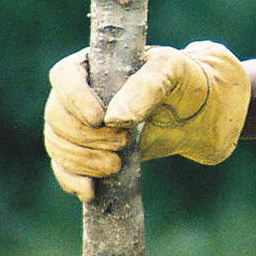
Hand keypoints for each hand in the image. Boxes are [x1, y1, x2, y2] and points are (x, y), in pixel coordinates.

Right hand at [44, 42, 250, 201]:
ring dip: (81, 160)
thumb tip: (114, 117)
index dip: (74, 99)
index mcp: (97, 64)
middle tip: (123, 142)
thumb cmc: (185, 80)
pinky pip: (63, 168)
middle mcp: (81, 92)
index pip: (64, 75)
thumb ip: (146, 87)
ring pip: (57, 143)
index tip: (100, 118)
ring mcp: (80, 124)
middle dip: (86, 136)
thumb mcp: (173, 72)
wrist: (200, 112)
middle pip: (56, 115)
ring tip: (116, 164)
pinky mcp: (87, 152)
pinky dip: (72, 180)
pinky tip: (91, 191)